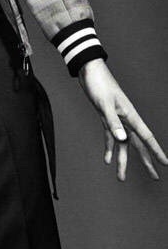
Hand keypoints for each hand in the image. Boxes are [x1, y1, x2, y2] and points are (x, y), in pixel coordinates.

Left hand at [77, 58, 167, 180]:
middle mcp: (126, 120)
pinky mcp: (106, 117)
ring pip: (123, 144)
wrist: (89, 70)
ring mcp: (116, 119)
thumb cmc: (99, 83)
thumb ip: (113, 122)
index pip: (146, 137)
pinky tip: (107, 160)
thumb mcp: (104, 104)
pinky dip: (109, 148)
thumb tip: (122, 139)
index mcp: (130, 116)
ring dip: (122, 161)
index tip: (165, 164)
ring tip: (121, 178)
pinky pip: (110, 137)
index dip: (156, 151)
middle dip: (146, 162)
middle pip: (138, 145)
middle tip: (154, 178)